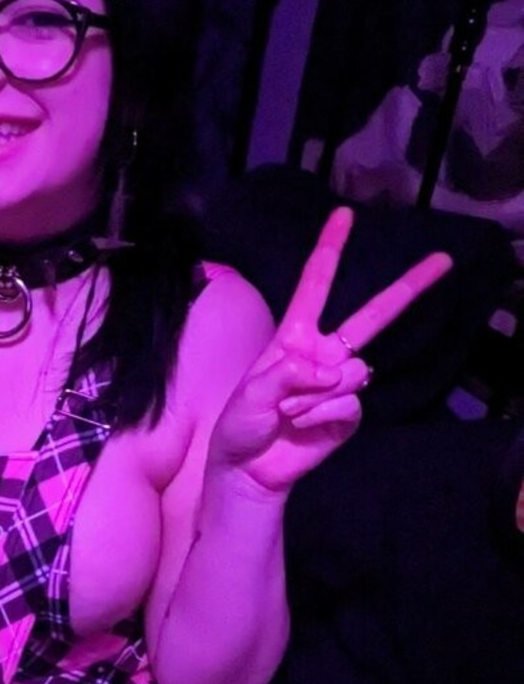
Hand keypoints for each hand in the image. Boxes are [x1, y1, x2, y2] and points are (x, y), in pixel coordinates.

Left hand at [208, 207, 452, 495]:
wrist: (248, 468)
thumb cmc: (240, 424)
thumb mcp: (251, 393)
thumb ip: (288, 374)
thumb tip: (332, 371)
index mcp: (295, 336)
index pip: (315, 284)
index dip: (330, 249)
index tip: (344, 214)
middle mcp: (323, 352)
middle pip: (372, 316)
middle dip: (408, 288)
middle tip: (443, 260)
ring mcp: (339, 382)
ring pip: (352, 372)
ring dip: (315, 395)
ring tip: (287, 412)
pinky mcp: (349, 412)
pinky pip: (350, 403)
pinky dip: (322, 415)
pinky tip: (301, 427)